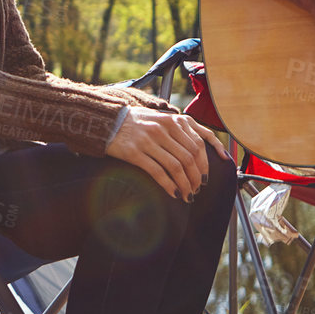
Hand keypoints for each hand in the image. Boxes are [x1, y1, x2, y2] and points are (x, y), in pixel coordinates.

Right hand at [104, 106, 229, 200]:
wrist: (107, 121)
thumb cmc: (136, 122)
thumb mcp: (160, 118)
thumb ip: (179, 128)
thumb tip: (200, 148)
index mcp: (172, 120)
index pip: (198, 143)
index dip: (205, 164)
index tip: (207, 177)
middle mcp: (162, 128)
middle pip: (189, 157)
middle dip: (196, 177)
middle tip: (197, 189)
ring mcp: (148, 140)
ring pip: (176, 166)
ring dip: (185, 185)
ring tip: (187, 195)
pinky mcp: (134, 152)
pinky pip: (158, 172)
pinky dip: (169, 185)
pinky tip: (173, 194)